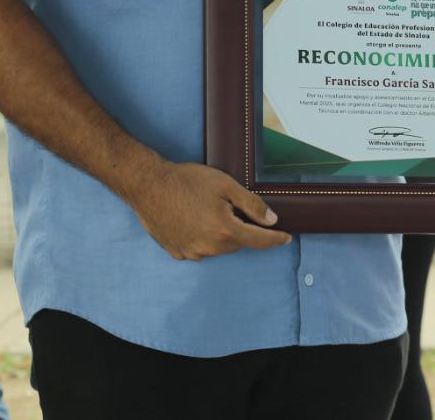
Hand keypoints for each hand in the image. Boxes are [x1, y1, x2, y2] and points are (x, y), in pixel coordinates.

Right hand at [123, 160, 290, 260]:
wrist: (148, 185)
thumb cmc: (187, 181)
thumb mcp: (226, 186)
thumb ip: (252, 205)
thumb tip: (272, 220)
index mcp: (224, 231)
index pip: (259, 240)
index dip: (275, 239)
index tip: (286, 238)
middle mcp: (208, 248)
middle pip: (238, 242)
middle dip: (242, 228)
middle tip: (232, 208)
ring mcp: (191, 253)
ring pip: (219, 247)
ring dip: (222, 234)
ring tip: (208, 210)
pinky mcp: (177, 252)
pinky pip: (200, 249)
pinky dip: (204, 238)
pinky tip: (194, 220)